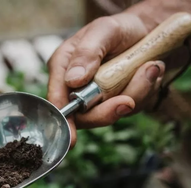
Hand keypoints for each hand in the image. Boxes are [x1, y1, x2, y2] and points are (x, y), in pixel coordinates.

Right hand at [48, 11, 164, 145]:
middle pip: (84, 117)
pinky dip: (145, 91)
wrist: (146, 31)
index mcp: (63, 70)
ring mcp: (96, 100)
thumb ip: (87, 53)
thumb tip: (73, 80)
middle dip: (108, 110)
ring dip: (135, 92)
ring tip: (150, 67)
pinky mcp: (116, 104)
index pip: (57, 100)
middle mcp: (75, 89)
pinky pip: (130, 109)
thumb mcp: (103, 30)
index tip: (72, 138)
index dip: (64, 121)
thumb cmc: (119, 29)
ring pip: (111, 114)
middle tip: (128, 101)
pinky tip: (149, 72)